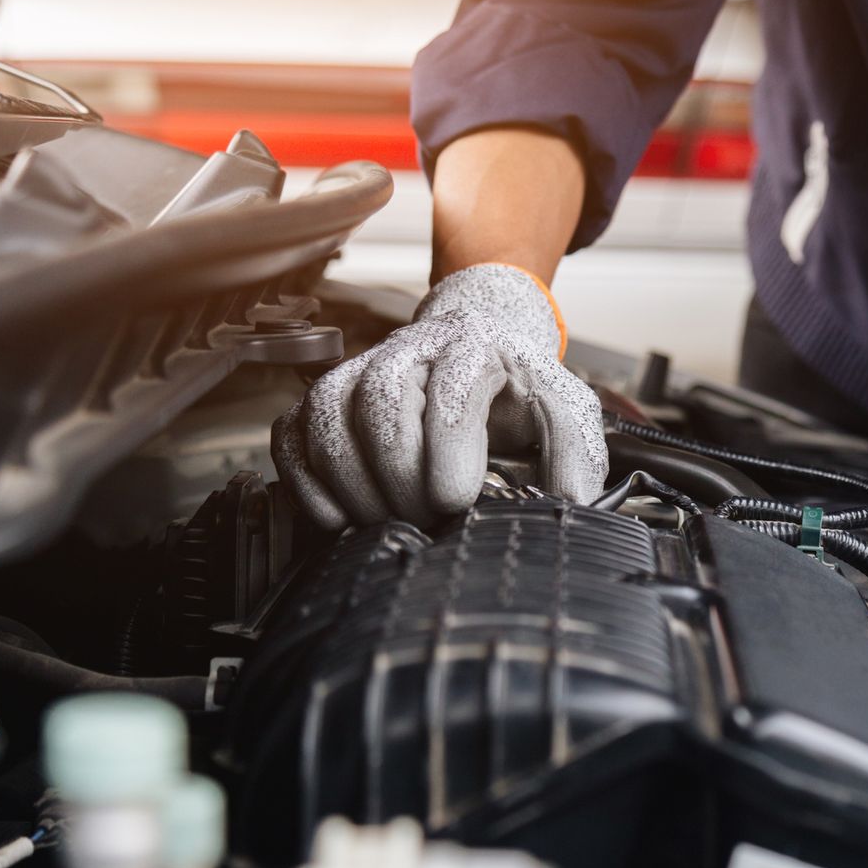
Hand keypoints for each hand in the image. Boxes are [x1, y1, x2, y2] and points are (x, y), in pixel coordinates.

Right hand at [272, 264, 608, 528]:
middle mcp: (409, 352)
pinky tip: (339, 518)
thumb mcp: (564, 408)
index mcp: (472, 349)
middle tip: (427, 520)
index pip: (450, 395)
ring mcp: (359, 371)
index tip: (456, 500)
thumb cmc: (518, 385)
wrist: (479, 342)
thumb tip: (573, 505)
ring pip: (328, 417)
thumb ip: (574, 451)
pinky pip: (293, 435)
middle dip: (401, 475)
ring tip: (388, 524)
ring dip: (353, 483)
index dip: (448, 451)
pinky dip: (307, 482)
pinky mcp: (325, 399)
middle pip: (381, 403)